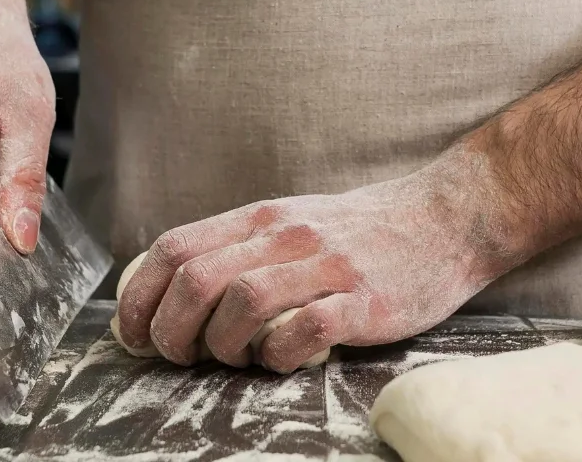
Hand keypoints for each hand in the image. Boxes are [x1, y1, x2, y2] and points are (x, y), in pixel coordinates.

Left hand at [114, 149, 523, 371]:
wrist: (447, 219)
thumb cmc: (365, 233)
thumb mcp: (295, 224)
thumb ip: (243, 250)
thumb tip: (177, 295)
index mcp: (262, 219)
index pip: (174, 248)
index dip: (140, 297)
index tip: (134, 334)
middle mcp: (287, 236)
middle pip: (197, 279)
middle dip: (171, 330)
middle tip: (178, 357)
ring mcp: (327, 267)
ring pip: (241, 303)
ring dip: (220, 345)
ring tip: (232, 359)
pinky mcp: (365, 301)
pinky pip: (304, 331)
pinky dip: (277, 356)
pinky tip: (280, 362)